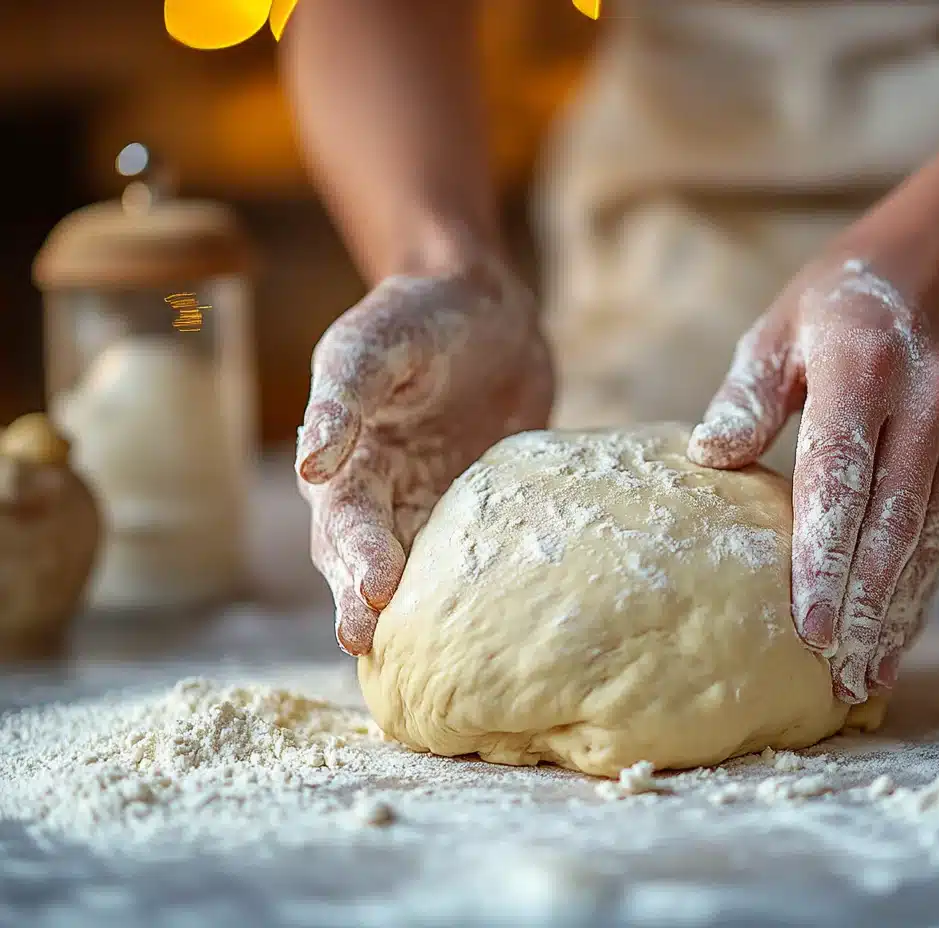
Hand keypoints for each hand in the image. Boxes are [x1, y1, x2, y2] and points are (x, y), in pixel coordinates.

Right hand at [296, 254, 552, 654]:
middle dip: (372, 607)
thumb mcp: (372, 344)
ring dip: (422, 610)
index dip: (357, 562)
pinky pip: (477, 556)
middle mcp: (385, 497)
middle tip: (381, 647)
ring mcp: (433, 507)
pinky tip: (503, 617)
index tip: (374, 598)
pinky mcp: (481, 512)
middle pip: (371, 564)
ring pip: (421, 573)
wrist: (486, 309)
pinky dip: (481, 586)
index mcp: (348, 465)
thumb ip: (344, 398)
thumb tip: (311, 465)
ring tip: (434, 653)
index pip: (346, 525)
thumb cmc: (417, 318)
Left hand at [688, 234, 938, 703]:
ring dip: (901, 611)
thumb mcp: (779, 328)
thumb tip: (710, 458)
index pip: (842, 479)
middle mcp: (929, 402)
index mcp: (865, 370)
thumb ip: (746, 397)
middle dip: (867, 609)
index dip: (826, 557)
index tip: (809, 626)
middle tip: (841, 678)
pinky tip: (902, 625)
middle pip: (895, 524)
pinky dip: (927, 578)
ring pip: (933, 536)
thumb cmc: (840, 298)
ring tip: (870, 675)